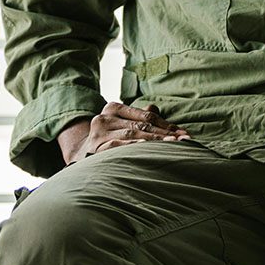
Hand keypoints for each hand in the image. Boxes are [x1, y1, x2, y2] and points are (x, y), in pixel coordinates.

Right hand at [59, 102, 188, 164]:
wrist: (80, 156)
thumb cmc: (110, 138)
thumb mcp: (124, 124)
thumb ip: (142, 117)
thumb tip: (158, 108)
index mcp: (113, 108)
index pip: (146, 116)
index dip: (167, 124)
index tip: (184, 133)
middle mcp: (104, 118)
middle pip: (142, 125)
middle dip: (165, 133)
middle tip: (184, 140)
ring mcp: (99, 134)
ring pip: (133, 136)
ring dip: (155, 142)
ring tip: (173, 145)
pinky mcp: (96, 149)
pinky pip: (120, 148)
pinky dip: (136, 149)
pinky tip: (149, 152)